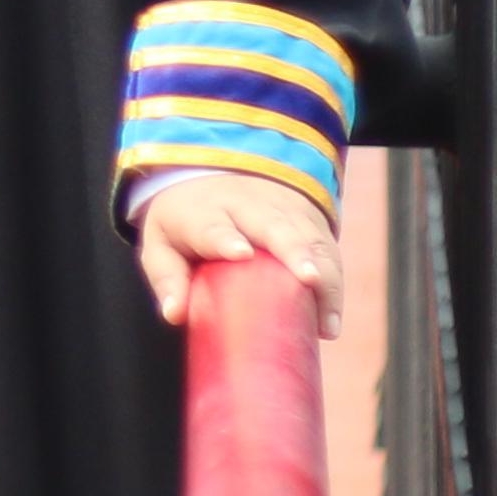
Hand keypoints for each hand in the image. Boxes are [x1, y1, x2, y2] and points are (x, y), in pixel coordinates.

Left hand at [136, 168, 340, 338]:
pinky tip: (331, 317)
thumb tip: (175, 315)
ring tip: (327, 318)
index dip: (226, 238)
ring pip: (308, 236)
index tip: (241, 253)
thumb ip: (167, 277)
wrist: (214, 177)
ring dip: (323, 273)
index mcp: (202, 211)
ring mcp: (281, 208)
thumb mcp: (162, 244)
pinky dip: (333, 279)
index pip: (213, 224)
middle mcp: (244, 205)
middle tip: (308, 279)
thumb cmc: (187, 224)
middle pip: (273, 226)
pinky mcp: (307, 217)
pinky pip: (326, 246)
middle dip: (294, 250)